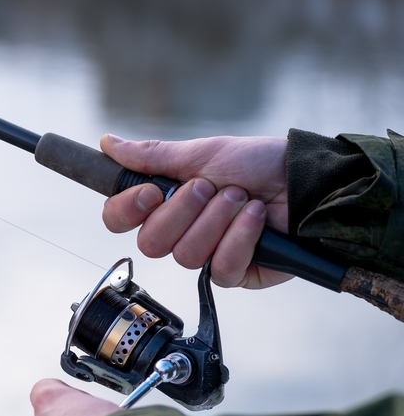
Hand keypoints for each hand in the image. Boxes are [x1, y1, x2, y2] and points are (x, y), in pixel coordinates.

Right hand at [100, 134, 292, 288]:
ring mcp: (206, 255)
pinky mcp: (235, 273)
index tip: (152, 192)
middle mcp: (180, 232)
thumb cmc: (257, 164)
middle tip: (211, 187)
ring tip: (243, 198)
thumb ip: (153, 155)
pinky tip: (256, 218)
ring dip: (218, 220)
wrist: (306, 182)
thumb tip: (108, 142)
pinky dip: (240, 238)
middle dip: (184, 211)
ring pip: (185, 255)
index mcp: (164, 203)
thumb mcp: (202, 153)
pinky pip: (220, 268)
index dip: (127, 210)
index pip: (118, 219)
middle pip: (150, 242)